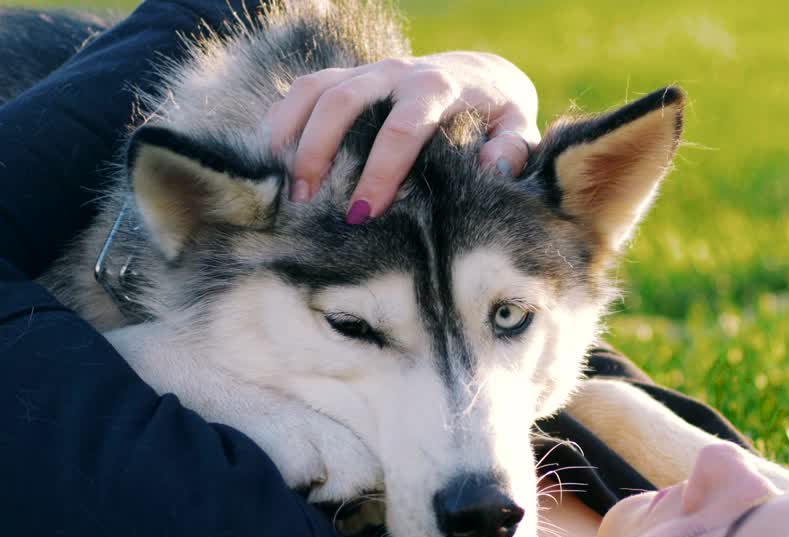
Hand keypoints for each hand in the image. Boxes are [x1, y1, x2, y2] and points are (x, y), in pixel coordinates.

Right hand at [263, 51, 539, 222]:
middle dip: (320, 149)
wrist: (479, 75)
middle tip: (305, 201)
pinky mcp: (346, 78)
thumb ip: (512, 150)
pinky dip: (281, 122)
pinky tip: (270, 162)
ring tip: (280, 184)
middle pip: (344, 100)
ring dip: (291, 134)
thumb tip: (491, 169)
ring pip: (315, 88)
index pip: (403, 125)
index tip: (363, 211)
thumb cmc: (497, 117)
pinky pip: (303, 90)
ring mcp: (366, 73)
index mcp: (439, 88)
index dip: (381, 169)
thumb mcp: (517, 131)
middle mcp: (396, 73)